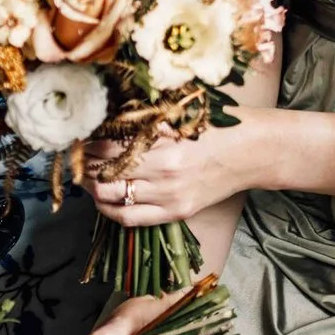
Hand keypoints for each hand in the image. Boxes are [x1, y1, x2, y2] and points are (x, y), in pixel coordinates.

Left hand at [86, 128, 259, 226]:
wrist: (254, 152)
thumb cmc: (221, 126)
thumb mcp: (183, 116)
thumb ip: (148, 122)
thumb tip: (109, 122)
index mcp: (166, 145)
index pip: (110, 147)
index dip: (90, 142)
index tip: (82, 136)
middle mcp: (164, 174)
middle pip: (105, 174)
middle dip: (87, 165)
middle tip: (80, 156)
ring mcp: (169, 197)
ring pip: (112, 197)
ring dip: (93, 187)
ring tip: (89, 176)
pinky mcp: (176, 213)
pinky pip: (129, 218)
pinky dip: (109, 210)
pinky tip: (103, 200)